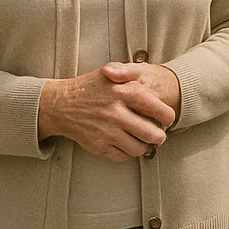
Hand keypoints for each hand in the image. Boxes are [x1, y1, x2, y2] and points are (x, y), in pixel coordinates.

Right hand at [38, 66, 174, 161]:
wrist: (61, 105)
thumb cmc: (89, 88)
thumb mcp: (110, 71)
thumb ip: (131, 73)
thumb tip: (151, 83)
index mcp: (124, 93)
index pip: (158, 108)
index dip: (167, 116)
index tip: (168, 118)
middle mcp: (117, 114)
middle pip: (153, 134)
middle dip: (160, 136)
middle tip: (158, 133)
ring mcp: (107, 132)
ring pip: (139, 149)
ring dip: (143, 145)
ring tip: (141, 138)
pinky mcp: (99, 146)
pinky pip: (123, 156)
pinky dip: (126, 152)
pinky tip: (124, 141)